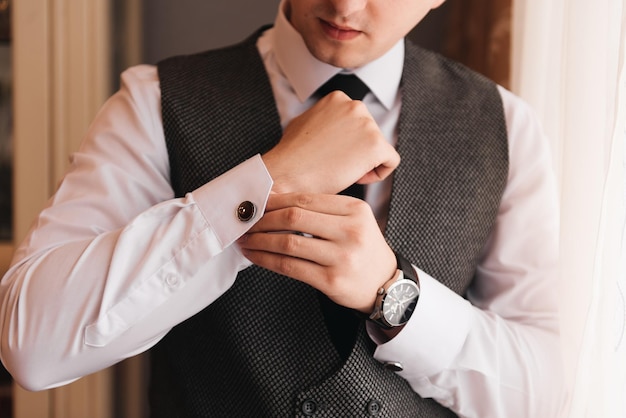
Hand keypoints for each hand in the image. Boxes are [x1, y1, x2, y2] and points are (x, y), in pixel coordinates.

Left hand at [237, 193, 396, 312]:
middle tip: (247, 223)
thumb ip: (323, 210)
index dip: (276, 200)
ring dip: (260, 241)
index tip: (258, 204)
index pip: (306, 199)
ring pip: (288, 243)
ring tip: (246, 240)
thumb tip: (274, 201)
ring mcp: (342, 257)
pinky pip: (290, 267)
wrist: (384, 284)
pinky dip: (266, 260)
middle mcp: (350, 232)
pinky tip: (256, 256)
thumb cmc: (362, 250)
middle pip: (294, 218)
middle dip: (263, 220)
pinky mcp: (331, 281)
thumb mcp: (353, 221)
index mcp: (355, 210)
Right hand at [262, 91, 399, 194]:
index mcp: (338, 98)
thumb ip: (322, 120)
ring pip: (379, 150)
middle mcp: (355, 105)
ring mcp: (367, 124)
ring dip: (363, 164)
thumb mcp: (303, 124)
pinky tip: (355, 178)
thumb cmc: (291, 156)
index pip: (357, 124)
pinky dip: (377, 174)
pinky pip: (390, 162)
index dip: (345, 144)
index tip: (329, 155)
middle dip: (356, 153)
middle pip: (370, 135)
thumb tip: (329, 125)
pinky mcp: (376, 145)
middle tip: (334, 165)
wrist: (286, 174)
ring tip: (339, 171)